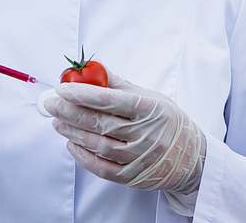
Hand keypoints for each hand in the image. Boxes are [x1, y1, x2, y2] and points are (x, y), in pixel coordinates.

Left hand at [43, 70, 204, 206]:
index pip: (110, 100)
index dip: (83, 94)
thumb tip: (94, 68)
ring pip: (98, 145)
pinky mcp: (133, 177)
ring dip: (73, 132)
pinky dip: (83, 156)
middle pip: (100, 122)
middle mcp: (145, 134)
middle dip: (71, 111)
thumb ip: (120, 85)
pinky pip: (102, 168)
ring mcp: (139, 158)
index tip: (63, 88)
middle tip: (52, 103)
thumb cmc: (169, 121)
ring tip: (57, 120)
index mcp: (149, 109)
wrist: (193, 158)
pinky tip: (71, 143)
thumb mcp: (151, 96)